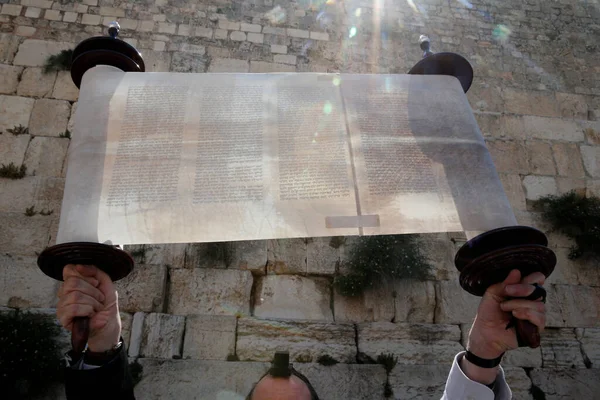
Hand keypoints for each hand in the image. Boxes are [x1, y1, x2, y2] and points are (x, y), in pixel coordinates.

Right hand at [57, 264, 121, 351]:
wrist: (109, 324)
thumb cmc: (106, 304)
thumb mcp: (105, 283)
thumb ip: (94, 271)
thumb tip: (79, 266)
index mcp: (73, 282)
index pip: (69, 269)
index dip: (85, 275)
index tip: (96, 283)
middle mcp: (64, 292)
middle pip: (72, 282)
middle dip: (92, 291)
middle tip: (99, 299)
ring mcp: (61, 305)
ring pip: (74, 296)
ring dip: (92, 302)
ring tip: (96, 308)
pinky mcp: (63, 318)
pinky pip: (73, 308)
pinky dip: (87, 310)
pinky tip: (90, 314)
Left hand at [461, 269, 545, 384]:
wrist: (485, 332)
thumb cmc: (489, 312)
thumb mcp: (493, 294)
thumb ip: (505, 283)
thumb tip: (516, 271)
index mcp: (523, 291)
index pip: (538, 279)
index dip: (532, 278)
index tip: (517, 280)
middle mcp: (532, 301)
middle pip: (539, 291)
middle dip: (523, 289)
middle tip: (508, 291)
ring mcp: (535, 314)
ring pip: (538, 304)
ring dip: (519, 304)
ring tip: (505, 307)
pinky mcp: (536, 328)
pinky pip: (540, 318)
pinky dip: (527, 314)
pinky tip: (515, 315)